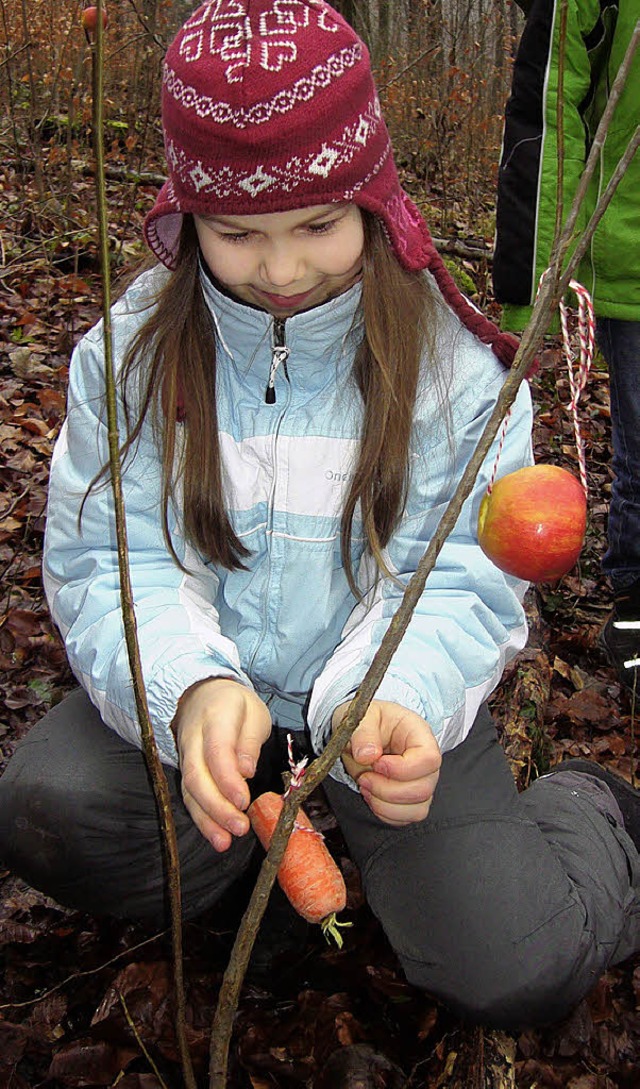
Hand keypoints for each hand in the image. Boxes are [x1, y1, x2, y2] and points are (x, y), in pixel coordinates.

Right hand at [172, 678, 271, 851]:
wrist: (201, 693)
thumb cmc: (234, 705)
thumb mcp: (253, 713)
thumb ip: (249, 741)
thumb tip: (246, 770)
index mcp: (214, 716)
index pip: (216, 750)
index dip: (227, 779)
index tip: (243, 801)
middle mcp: (192, 737)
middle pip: (197, 775)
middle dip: (217, 806)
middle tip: (239, 828)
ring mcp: (184, 754)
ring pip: (189, 790)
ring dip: (206, 819)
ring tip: (225, 842)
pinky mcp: (184, 769)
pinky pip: (189, 795)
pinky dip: (201, 818)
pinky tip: (216, 836)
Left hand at [332, 700, 440, 824]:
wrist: (362, 733)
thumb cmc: (368, 720)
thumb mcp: (362, 716)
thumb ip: (363, 733)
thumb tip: (367, 755)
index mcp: (420, 735)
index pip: (429, 759)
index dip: (403, 768)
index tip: (377, 764)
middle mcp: (426, 762)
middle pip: (424, 789)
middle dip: (388, 790)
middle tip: (365, 777)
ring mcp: (422, 782)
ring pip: (417, 809)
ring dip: (385, 804)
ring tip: (366, 785)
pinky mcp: (411, 800)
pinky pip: (407, 818)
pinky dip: (385, 813)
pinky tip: (372, 796)